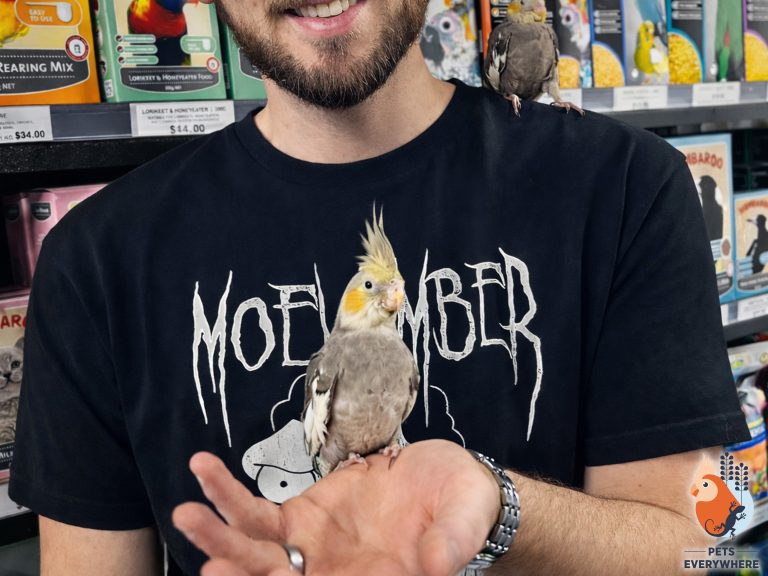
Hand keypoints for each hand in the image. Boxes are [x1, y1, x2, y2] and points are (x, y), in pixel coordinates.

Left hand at [172, 439, 499, 575]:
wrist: (448, 482)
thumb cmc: (463, 507)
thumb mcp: (464, 521)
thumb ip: (452, 543)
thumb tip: (438, 566)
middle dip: (236, 569)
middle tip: (206, 555)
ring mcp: (311, 549)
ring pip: (254, 551)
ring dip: (219, 534)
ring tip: (187, 512)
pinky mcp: (302, 517)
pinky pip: (257, 513)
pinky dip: (228, 496)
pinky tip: (205, 471)